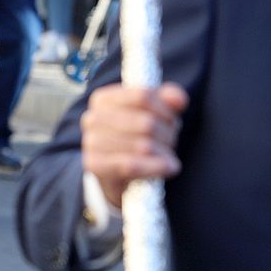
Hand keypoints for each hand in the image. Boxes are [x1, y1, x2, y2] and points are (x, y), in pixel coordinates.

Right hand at [80, 82, 188, 208]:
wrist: (113, 175)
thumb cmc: (135, 138)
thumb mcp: (152, 114)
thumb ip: (167, 100)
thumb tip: (179, 99)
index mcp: (104, 99)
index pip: (143, 96)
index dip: (165, 109)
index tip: (172, 120)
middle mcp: (93, 117)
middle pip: (146, 122)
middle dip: (167, 134)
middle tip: (171, 142)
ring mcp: (91, 141)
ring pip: (143, 145)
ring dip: (164, 153)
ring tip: (168, 157)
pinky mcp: (95, 165)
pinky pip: (132, 165)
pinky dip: (155, 167)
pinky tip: (169, 167)